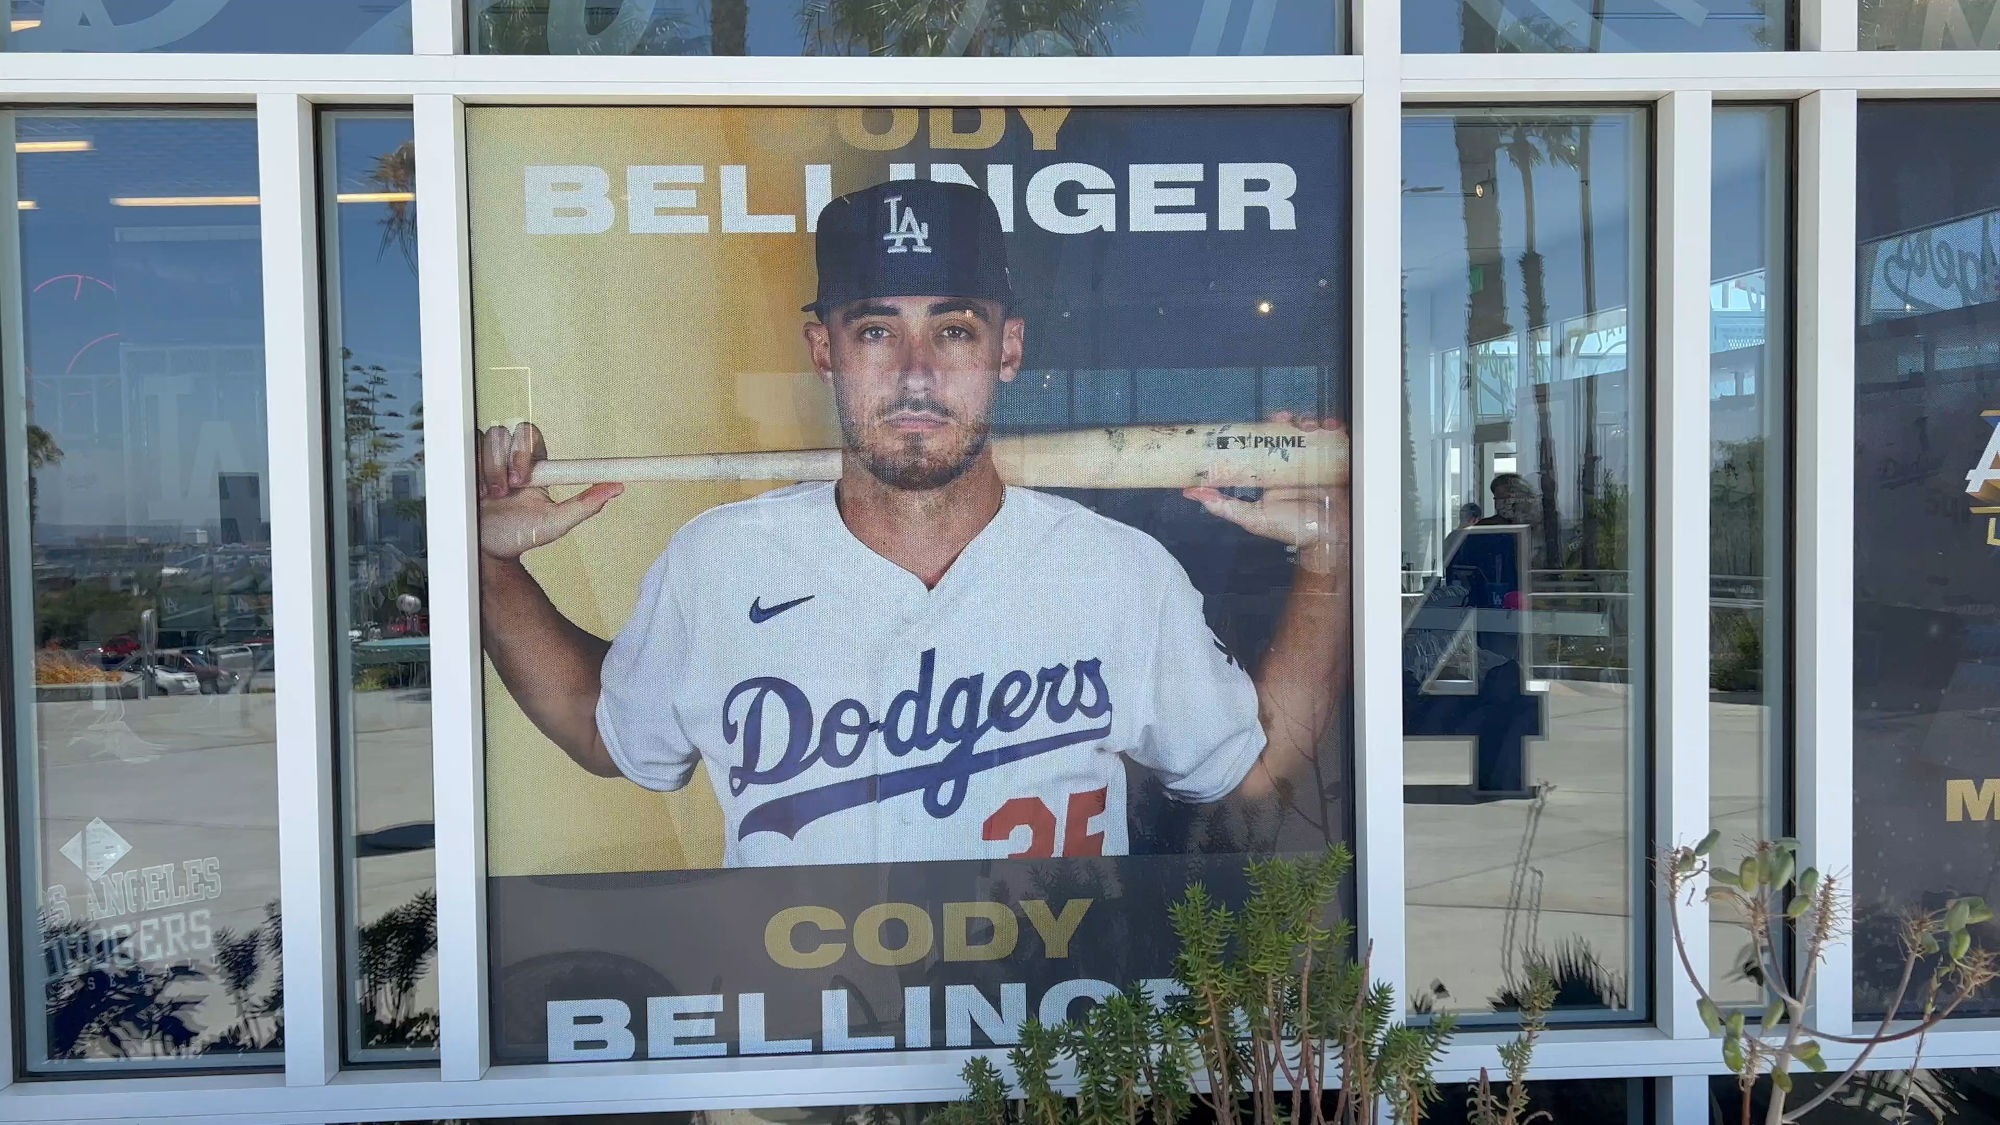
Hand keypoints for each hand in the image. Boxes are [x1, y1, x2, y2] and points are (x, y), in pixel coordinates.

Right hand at [477, 422, 621, 560]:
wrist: (486, 549)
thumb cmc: (520, 535)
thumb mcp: (556, 523)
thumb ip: (586, 504)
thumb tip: (616, 488)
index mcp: (535, 466)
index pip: (531, 435)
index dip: (525, 451)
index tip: (524, 479)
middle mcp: (512, 459)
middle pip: (511, 432)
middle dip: (508, 461)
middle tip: (509, 489)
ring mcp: (488, 460)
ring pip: (489, 439)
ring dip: (491, 471)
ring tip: (492, 497)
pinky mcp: (468, 463)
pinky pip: (468, 448)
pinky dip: (473, 472)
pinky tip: (476, 492)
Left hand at [1183, 413, 1349, 574]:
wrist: (1327, 538)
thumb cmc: (1292, 530)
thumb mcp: (1254, 518)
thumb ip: (1224, 506)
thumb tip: (1191, 493)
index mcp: (1272, 472)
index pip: (1266, 442)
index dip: (1266, 427)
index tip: (1268, 419)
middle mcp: (1292, 463)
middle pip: (1289, 431)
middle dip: (1288, 419)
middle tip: (1285, 419)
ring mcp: (1314, 461)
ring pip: (1311, 431)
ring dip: (1309, 421)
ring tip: (1309, 426)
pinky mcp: (1335, 462)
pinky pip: (1335, 439)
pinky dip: (1333, 428)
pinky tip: (1329, 427)